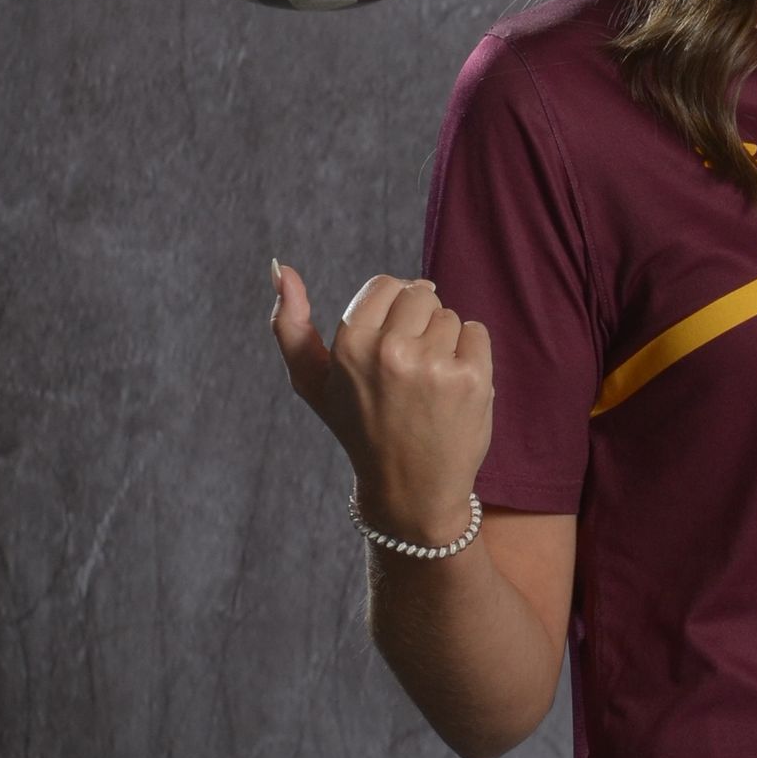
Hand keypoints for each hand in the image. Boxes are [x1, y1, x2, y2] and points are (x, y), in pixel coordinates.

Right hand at [268, 260, 491, 546]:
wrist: (411, 490)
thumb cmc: (360, 429)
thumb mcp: (313, 383)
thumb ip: (289, 325)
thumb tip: (280, 267)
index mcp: (351, 345)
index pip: (386, 285)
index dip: (392, 310)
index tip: (390, 342)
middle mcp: (390, 351)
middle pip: (420, 295)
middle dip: (418, 324)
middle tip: (408, 370)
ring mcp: (434, 364)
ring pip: (449, 315)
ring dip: (444, 343)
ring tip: (428, 385)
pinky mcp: (472, 377)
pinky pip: (476, 333)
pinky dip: (470, 355)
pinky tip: (452, 389)